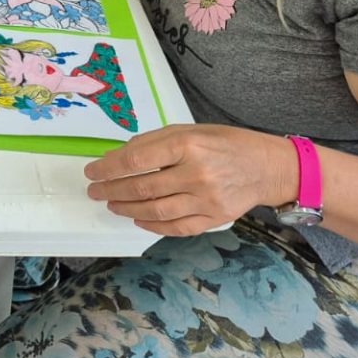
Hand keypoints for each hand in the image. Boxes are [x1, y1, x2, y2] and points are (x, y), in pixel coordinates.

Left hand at [84, 124, 297, 236]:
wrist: (266, 166)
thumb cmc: (223, 143)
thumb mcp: (188, 130)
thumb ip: (153, 143)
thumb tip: (118, 158)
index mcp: (186, 145)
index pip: (136, 160)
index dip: (108, 168)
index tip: (92, 172)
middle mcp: (196, 173)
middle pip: (142, 188)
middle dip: (111, 190)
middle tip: (95, 191)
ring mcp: (207, 199)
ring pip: (156, 210)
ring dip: (127, 209)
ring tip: (112, 204)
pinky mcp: (215, 218)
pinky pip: (177, 227)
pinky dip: (153, 225)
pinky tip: (138, 219)